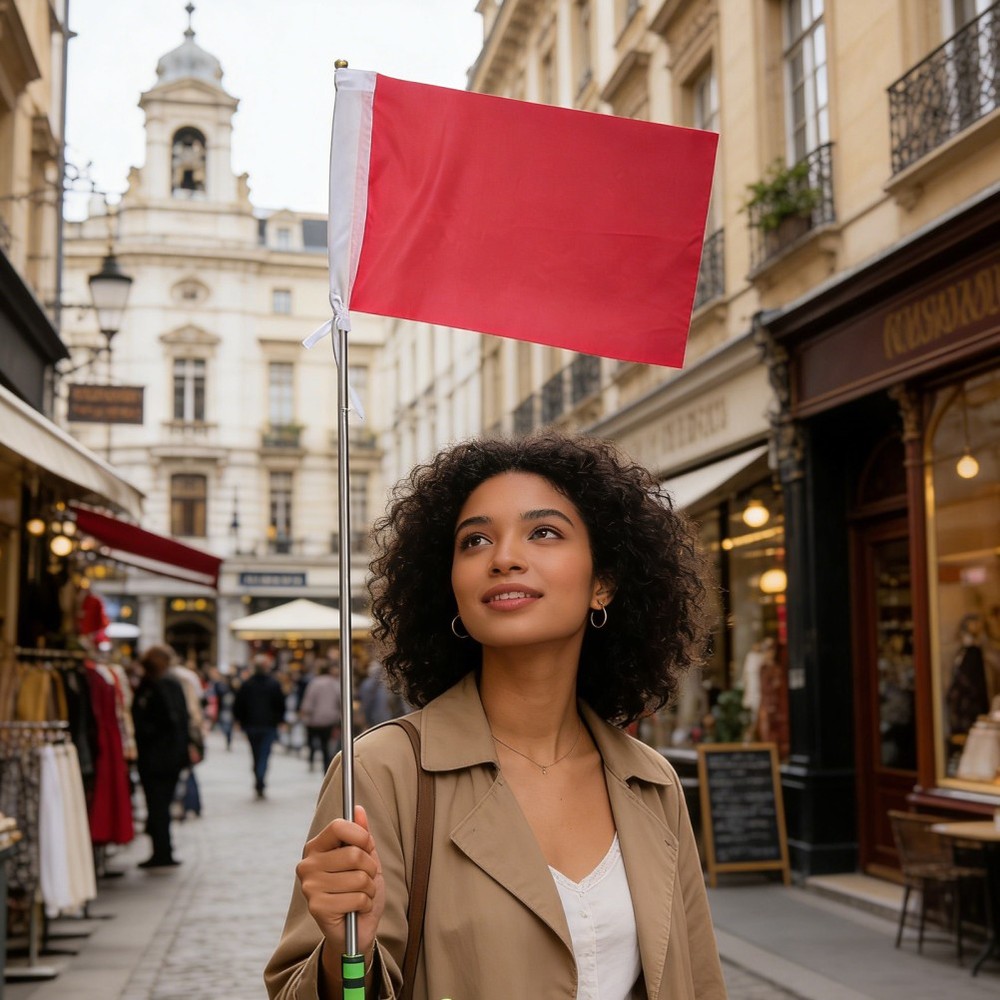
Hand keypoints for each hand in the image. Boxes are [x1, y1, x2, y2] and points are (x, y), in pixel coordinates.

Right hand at [296, 806, 384, 962]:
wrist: (356, 929)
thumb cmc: (359, 889)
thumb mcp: (366, 858)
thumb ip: (361, 834)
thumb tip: (358, 809)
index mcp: (316, 847)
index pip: (338, 826)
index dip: (360, 835)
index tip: (366, 846)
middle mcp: (308, 865)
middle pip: (354, 854)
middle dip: (370, 868)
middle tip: (365, 878)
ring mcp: (310, 887)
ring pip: (359, 878)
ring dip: (369, 888)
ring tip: (360, 894)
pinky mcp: (317, 908)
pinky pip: (357, 898)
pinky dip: (365, 904)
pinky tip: (356, 909)